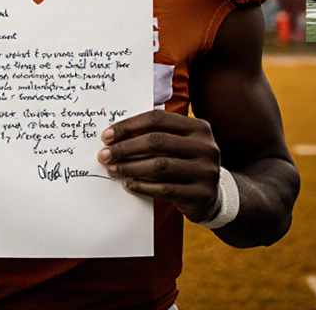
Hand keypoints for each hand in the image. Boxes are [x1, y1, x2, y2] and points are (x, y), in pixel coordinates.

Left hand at [98, 110, 221, 222]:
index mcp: (199, 127)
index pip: (158, 119)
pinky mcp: (200, 194)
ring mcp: (206, 171)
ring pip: (160, 166)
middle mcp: (205, 146)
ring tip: (114, 169)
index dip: (129, 126)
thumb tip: (114, 135)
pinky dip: (142, 186)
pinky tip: (129, 184)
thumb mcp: (178, 144)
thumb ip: (155, 135)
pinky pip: (164, 189)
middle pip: (157, 141)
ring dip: (131, 167)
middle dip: (125, 148)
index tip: (107, 136)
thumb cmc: (185, 164)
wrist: (211, 196)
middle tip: (104, 155)